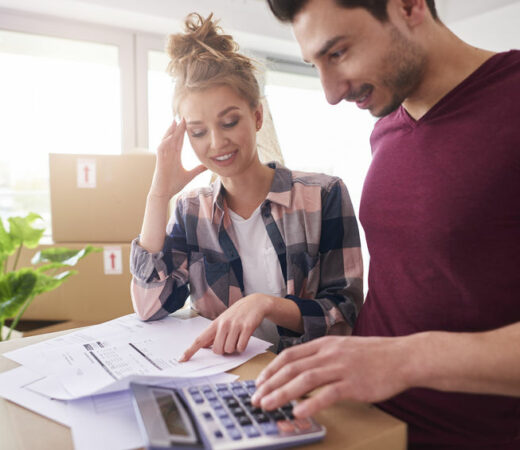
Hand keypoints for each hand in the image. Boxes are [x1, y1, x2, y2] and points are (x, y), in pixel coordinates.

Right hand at [149, 119, 206, 199]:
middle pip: (174, 137)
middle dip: (179, 127)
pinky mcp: (160, 160)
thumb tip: (208, 166)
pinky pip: (162, 147)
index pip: (180, 141)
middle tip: (184, 116)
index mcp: (175, 156)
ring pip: (167, 140)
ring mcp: (163, 156)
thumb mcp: (190, 175)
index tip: (189, 123)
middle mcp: (169, 153)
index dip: (184, 132)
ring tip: (176, 121)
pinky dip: (165, 141)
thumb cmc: (174, 184)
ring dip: (171, 130)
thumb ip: (198, 169)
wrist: (164, 193)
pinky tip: (170, 135)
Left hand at [179, 294, 272, 360]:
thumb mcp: (224, 320)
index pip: (199, 339)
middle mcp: (224, 324)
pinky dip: (242, 347)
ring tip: (238, 337)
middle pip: (217, 350)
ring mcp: (235, 326)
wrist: (255, 303)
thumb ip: (214, 333)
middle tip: (230, 341)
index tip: (182, 360)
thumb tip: (204, 345)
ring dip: (234, 348)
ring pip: (229, 350)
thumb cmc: (238, 313)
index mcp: (215, 323)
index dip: (190, 351)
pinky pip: (241, 347)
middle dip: (223, 350)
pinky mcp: (247, 328)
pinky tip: (244, 337)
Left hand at [251, 335, 411, 417]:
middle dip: (270, 384)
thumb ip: (322, 357)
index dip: (271, 369)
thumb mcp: (343, 348)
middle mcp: (330, 353)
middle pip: (292, 367)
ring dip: (282, 393)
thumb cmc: (373, 355)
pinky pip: (328, 394)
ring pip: (305, 379)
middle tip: (256, 398)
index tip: (260, 382)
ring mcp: (342, 368)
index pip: (290, 355)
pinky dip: (311, 404)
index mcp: (324, 344)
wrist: (402, 357)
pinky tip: (298, 413)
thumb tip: (300, 371)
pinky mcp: (354, 384)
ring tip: (268, 405)